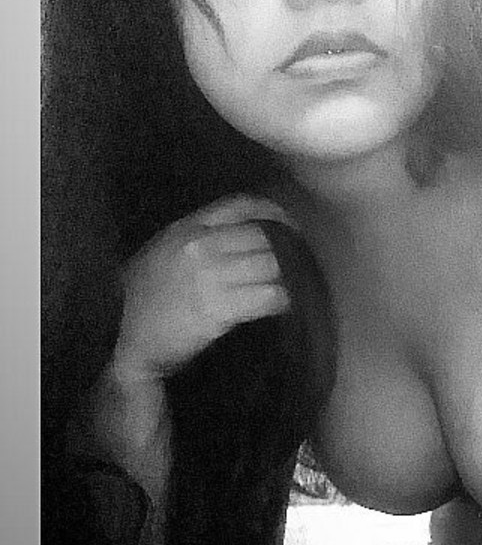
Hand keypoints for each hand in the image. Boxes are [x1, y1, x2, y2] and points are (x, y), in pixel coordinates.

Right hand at [113, 196, 292, 383]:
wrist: (119, 339)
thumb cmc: (140, 299)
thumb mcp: (163, 252)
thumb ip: (198, 239)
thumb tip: (244, 239)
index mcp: (186, 228)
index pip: (240, 206)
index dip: (273, 212)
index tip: (290, 224)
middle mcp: (200, 246)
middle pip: (264, 237)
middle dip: (286, 249)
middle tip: (299, 262)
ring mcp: (210, 276)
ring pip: (272, 265)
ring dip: (291, 276)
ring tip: (297, 284)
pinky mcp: (219, 307)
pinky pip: (269, 297)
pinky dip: (285, 300)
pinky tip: (288, 305)